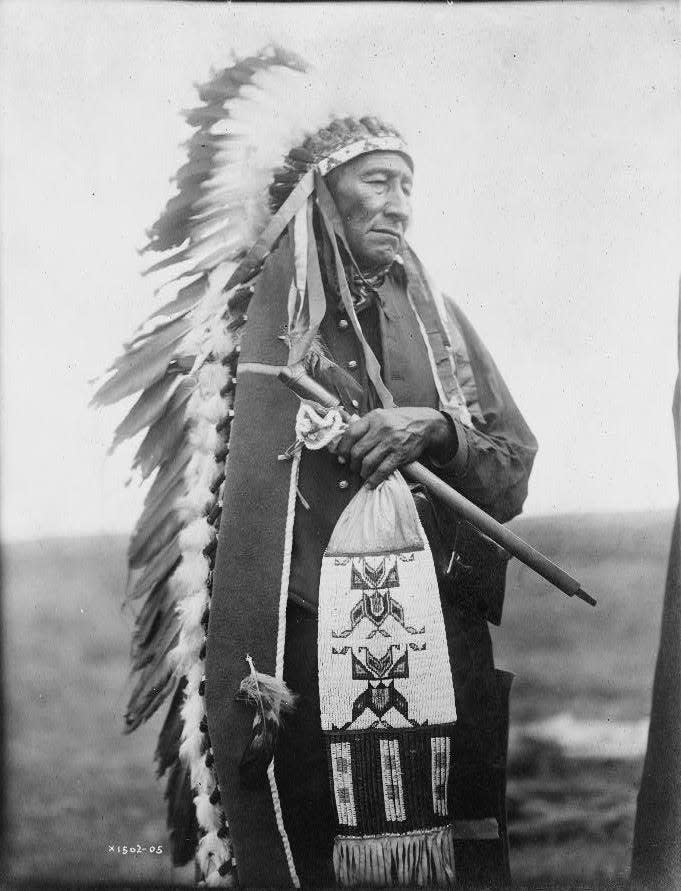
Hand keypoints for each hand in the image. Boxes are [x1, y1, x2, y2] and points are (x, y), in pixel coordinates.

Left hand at [330, 407, 455, 488]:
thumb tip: (346, 439)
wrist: (426, 424)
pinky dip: (374, 479)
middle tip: (352, 467)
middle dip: (352, 463)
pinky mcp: (400, 454)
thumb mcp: (382, 416)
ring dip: (362, 472)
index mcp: (374, 418)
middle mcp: (381, 429)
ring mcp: (391, 442)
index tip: (341, 456)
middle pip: (357, 451)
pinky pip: (382, 470)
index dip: (343, 448)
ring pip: (368, 462)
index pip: (350, 433)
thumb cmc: (401, 420)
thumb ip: (366, 425)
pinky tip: (371, 483)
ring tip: (363, 473)